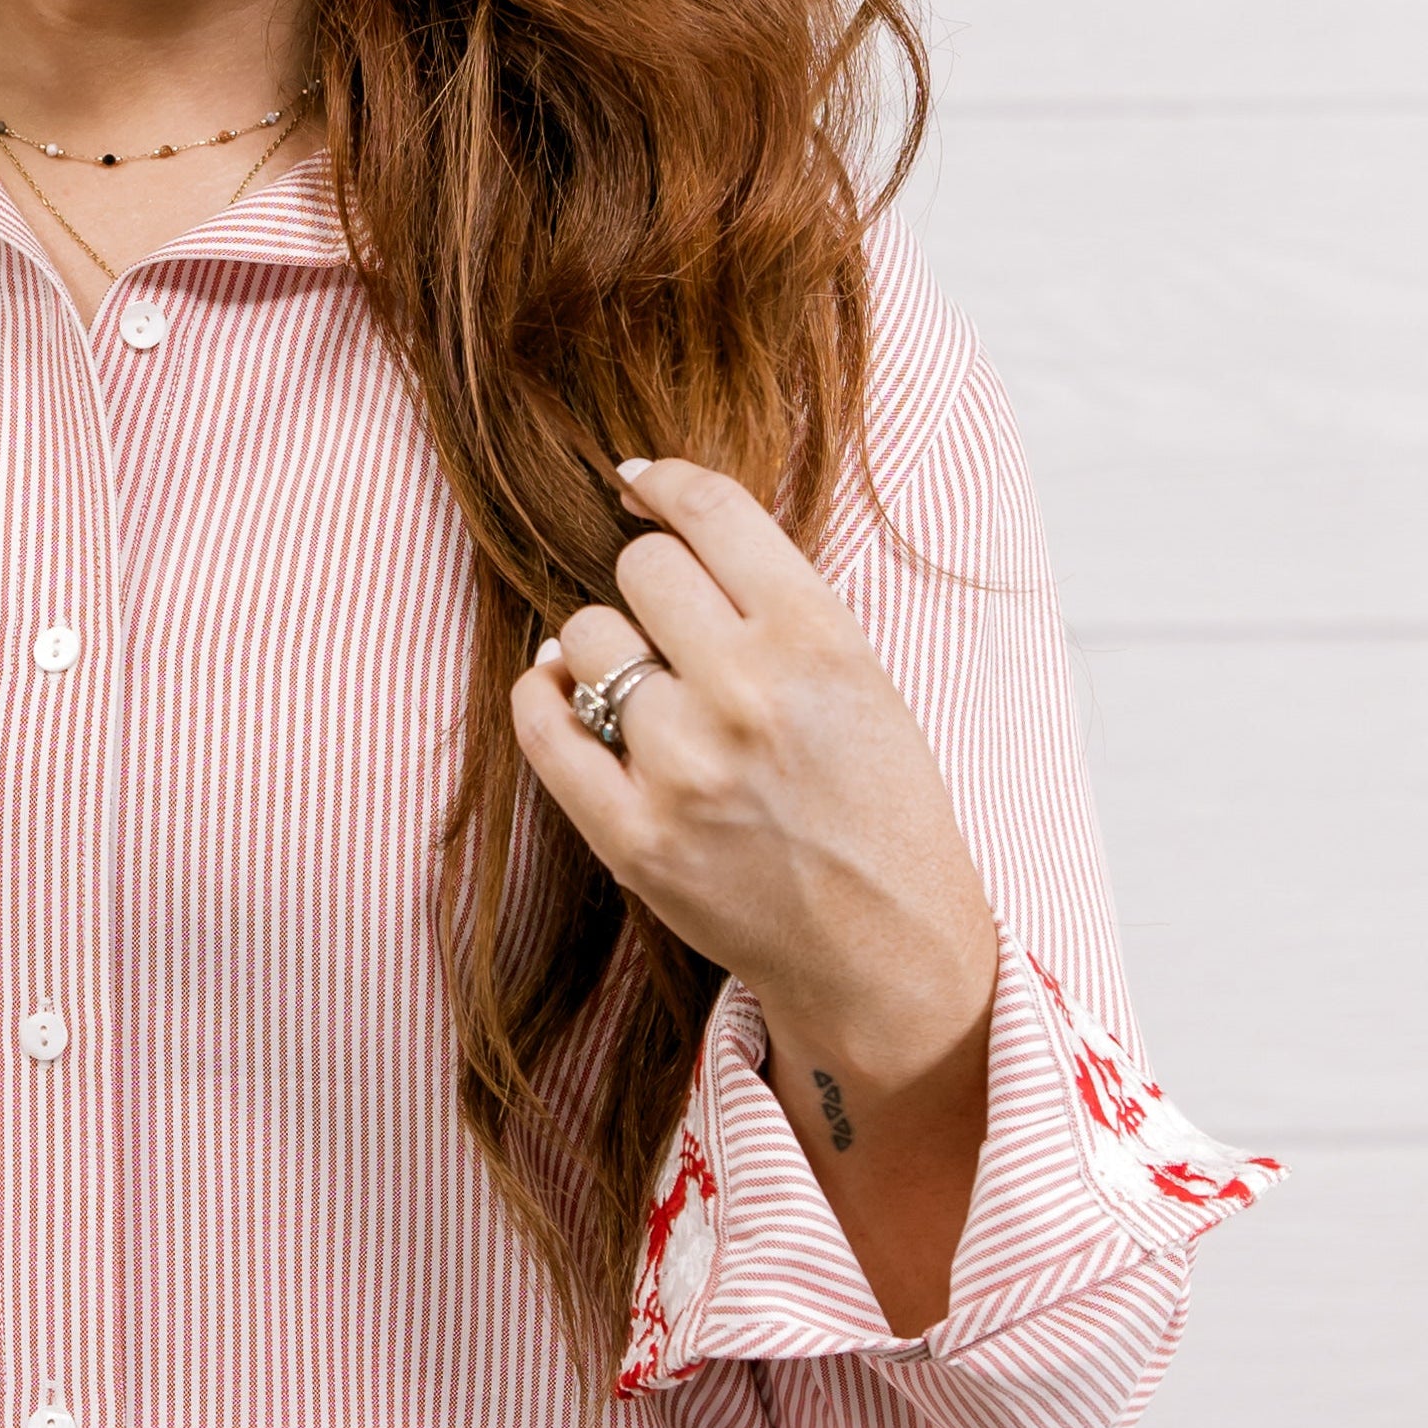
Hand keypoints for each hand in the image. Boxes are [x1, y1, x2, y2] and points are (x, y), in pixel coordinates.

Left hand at [513, 456, 999, 1330]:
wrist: (884, 944)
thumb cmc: (873, 799)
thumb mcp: (859, 676)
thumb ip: (772, 599)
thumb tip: (645, 508)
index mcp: (819, 640)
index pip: (709, 512)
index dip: (663, 484)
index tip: (639, 483)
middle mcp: (747, 694)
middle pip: (637, 569)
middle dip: (649, 589)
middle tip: (673, 630)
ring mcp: (682, 768)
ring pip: (584, 640)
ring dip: (604, 653)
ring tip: (642, 689)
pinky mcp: (632, 836)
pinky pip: (543, 725)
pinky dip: (543, 698)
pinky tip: (564, 698)